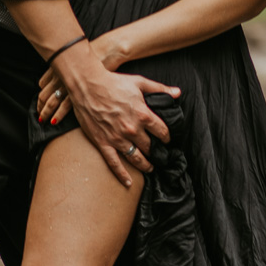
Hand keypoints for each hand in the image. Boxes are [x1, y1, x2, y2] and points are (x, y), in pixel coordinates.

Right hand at [43, 41, 179, 187]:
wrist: (87, 84)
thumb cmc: (113, 82)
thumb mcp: (139, 82)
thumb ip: (160, 89)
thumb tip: (177, 93)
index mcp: (143, 114)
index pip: (162, 132)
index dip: (167, 137)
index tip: (167, 140)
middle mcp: (132, 129)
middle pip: (150, 147)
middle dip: (156, 152)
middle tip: (159, 155)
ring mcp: (117, 138)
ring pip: (136, 158)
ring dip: (145, 165)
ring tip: (150, 167)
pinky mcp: (103, 143)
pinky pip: (114, 163)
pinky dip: (122, 175)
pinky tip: (128, 182)